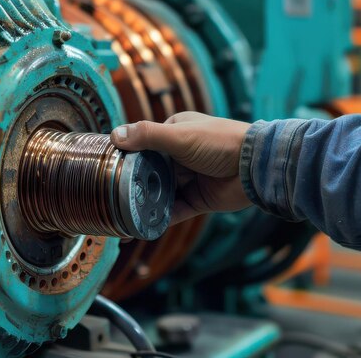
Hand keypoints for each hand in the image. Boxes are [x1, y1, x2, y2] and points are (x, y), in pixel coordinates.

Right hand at [110, 112, 252, 223]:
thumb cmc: (220, 142)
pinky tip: (141, 228)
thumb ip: (147, 135)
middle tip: (108, 200)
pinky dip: (159, 218)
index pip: (142, 145)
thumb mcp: (179, 135)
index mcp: (174, 132)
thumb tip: (115, 135)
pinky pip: (173, 211)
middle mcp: (179, 155)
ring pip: (158, 193)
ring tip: (120, 218)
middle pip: (148, 172)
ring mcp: (188, 179)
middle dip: (130, 186)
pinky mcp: (197, 200)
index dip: (125, 158)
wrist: (255, 166)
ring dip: (142, 204)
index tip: (105, 171)